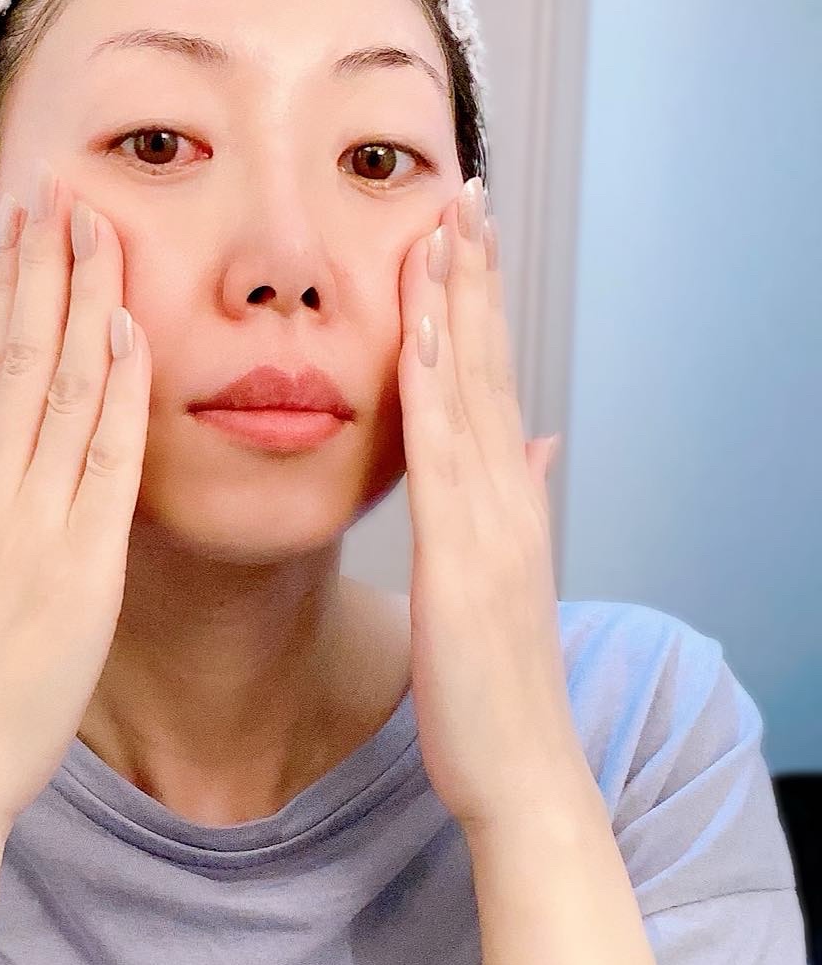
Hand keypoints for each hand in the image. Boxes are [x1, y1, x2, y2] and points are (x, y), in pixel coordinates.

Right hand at [0, 161, 150, 839]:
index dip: (8, 297)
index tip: (24, 236)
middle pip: (16, 358)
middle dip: (41, 271)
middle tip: (58, 192)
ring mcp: (30, 524)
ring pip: (55, 391)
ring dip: (79, 303)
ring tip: (96, 228)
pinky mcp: (78, 567)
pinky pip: (100, 462)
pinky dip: (114, 393)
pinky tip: (128, 333)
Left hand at [398, 177, 585, 835]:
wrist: (521, 775)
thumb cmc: (493, 684)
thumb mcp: (503, 579)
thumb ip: (517, 502)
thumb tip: (536, 441)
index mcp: (503, 499)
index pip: (491, 378)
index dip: (479, 302)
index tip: (461, 232)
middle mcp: (505, 494)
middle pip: (490, 363)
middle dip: (474, 275)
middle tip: (462, 189)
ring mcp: (491, 520)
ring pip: (475, 390)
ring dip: (461, 303)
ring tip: (448, 224)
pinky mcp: (464, 554)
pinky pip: (446, 454)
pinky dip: (440, 385)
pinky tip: (427, 328)